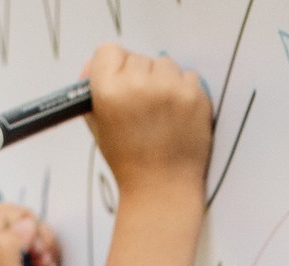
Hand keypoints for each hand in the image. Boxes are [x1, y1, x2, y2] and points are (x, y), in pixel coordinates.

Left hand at [0, 203, 62, 265]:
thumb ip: (9, 246)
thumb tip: (26, 224)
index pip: (9, 211)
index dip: (27, 228)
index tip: (32, 256)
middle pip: (25, 217)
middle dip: (41, 239)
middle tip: (40, 265)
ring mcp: (10, 257)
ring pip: (38, 231)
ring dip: (49, 250)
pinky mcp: (26, 265)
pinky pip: (44, 245)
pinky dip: (51, 259)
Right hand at [83, 44, 212, 194]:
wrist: (162, 191)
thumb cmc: (129, 162)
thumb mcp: (99, 127)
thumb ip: (93, 91)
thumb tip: (95, 63)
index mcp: (108, 91)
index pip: (108, 51)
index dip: (114, 69)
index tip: (121, 87)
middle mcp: (138, 85)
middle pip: (138, 57)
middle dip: (140, 79)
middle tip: (143, 113)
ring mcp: (169, 89)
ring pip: (164, 64)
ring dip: (164, 83)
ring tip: (161, 116)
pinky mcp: (194, 96)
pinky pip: (188, 77)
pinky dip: (184, 93)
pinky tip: (177, 119)